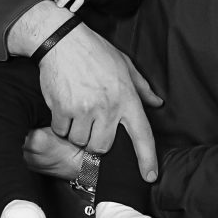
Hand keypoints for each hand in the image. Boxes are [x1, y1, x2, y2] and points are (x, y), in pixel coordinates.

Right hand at [33, 23, 162, 179]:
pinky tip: (62, 107)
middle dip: (95, 140)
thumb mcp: (124, 65)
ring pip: (80, 141)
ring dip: (76, 132)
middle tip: (90, 124)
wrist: (61, 40)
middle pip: (102, 147)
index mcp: (127, 98)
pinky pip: (62, 131)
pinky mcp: (63, 108)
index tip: (150, 177)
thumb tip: (157, 103)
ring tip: (75, 111)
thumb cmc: (94, 51)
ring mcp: (85, 109)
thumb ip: (142, 88)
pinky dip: (60, 124)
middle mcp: (108, 107)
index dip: (147, 159)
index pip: (142, 135)